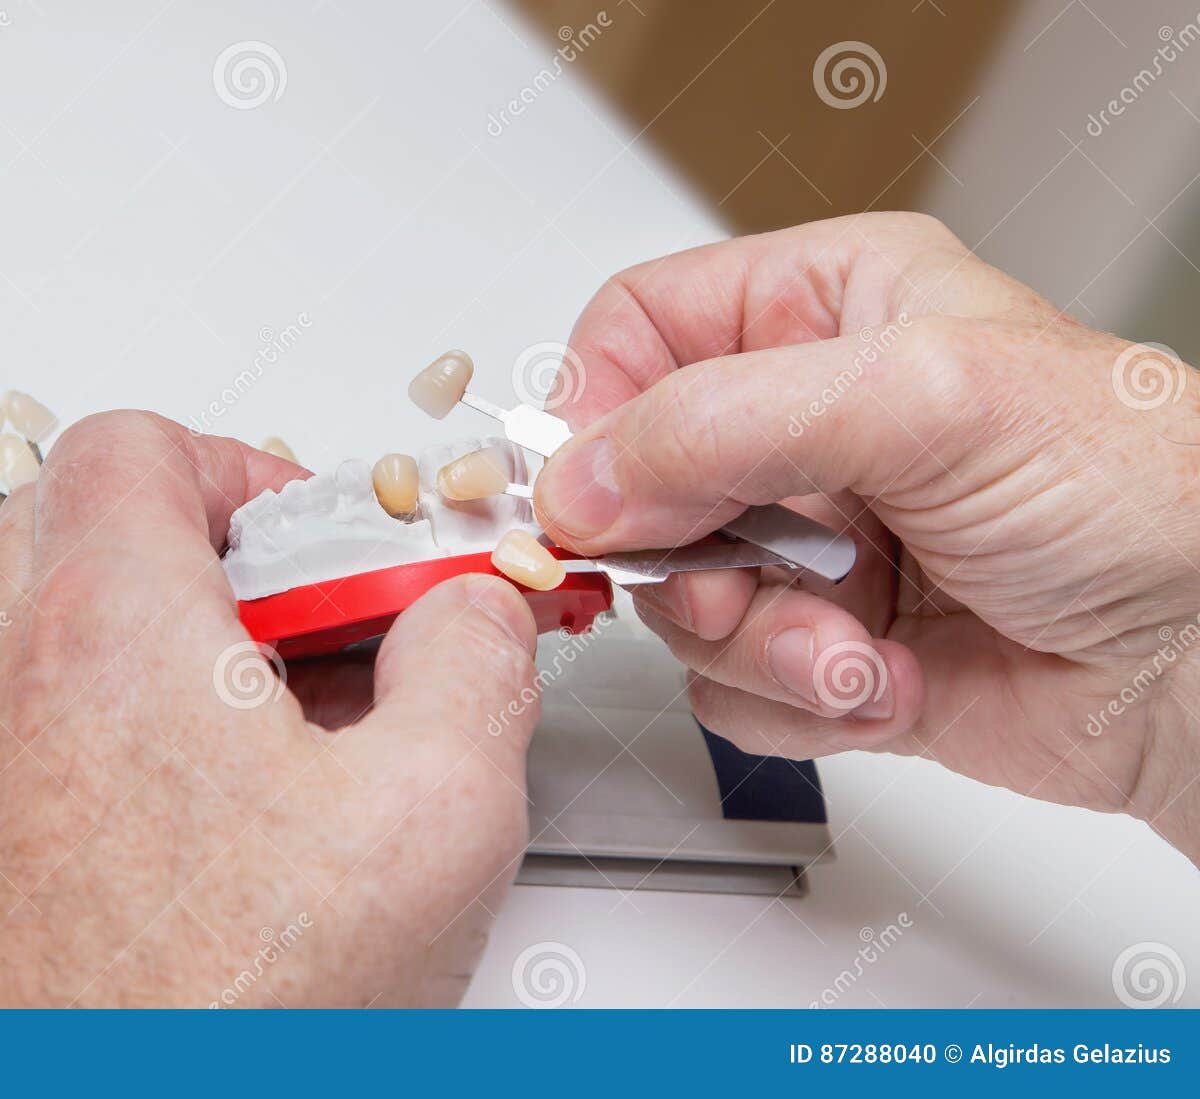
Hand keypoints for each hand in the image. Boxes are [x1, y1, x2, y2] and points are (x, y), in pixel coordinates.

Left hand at [0, 412, 541, 1005]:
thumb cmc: (219, 1015)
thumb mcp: (430, 815)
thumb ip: (474, 667)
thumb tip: (472, 615)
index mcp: (113, 627)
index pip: (141, 444)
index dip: (255, 465)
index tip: (334, 542)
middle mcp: (27, 681)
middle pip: (99, 514)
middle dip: (229, 539)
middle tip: (318, 613)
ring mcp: (0, 761)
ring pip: (85, 614)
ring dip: (194, 627)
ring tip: (302, 714)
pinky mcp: (4, 833)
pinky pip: (73, 711)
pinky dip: (157, 709)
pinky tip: (253, 800)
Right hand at [533, 213, 1199, 863]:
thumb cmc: (1137, 494)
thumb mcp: (924, 399)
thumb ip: (724, 422)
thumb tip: (583, 479)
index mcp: (826, 307)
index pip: (637, 331)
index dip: (595, 410)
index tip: (594, 493)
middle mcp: (806, 421)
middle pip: (636, 483)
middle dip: (690, 555)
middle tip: (746, 577)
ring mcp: (811, 539)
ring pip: (675, 598)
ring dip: (758, 641)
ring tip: (854, 641)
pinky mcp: (823, 641)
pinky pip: (726, 684)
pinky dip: (794, 702)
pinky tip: (886, 682)